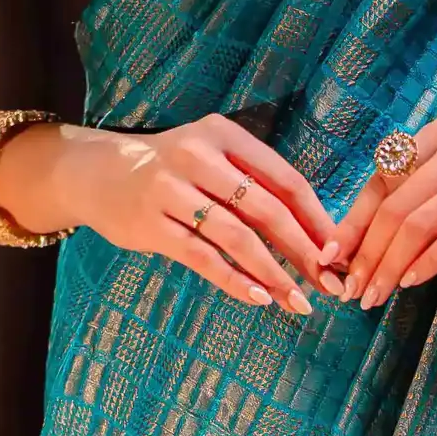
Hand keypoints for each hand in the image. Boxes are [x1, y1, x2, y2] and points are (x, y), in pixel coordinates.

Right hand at [17, 114, 340, 314]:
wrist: (97, 173)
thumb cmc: (172, 170)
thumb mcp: (212, 157)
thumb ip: (255, 184)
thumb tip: (315, 234)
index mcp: (224, 135)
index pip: (285, 179)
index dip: (317, 219)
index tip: (339, 252)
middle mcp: (198, 156)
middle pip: (266, 209)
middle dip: (304, 251)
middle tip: (329, 285)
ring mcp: (171, 190)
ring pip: (236, 237)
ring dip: (273, 273)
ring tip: (297, 300)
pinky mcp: (151, 225)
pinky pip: (202, 257)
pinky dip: (234, 280)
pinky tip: (259, 298)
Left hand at [329, 112, 436, 307]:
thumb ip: (421, 192)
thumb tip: (364, 240)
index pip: (382, 179)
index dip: (353, 222)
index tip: (333, 257)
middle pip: (396, 205)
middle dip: (367, 253)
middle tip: (353, 290)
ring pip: (420, 223)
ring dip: (391, 265)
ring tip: (377, 294)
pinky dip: (427, 263)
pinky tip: (412, 283)